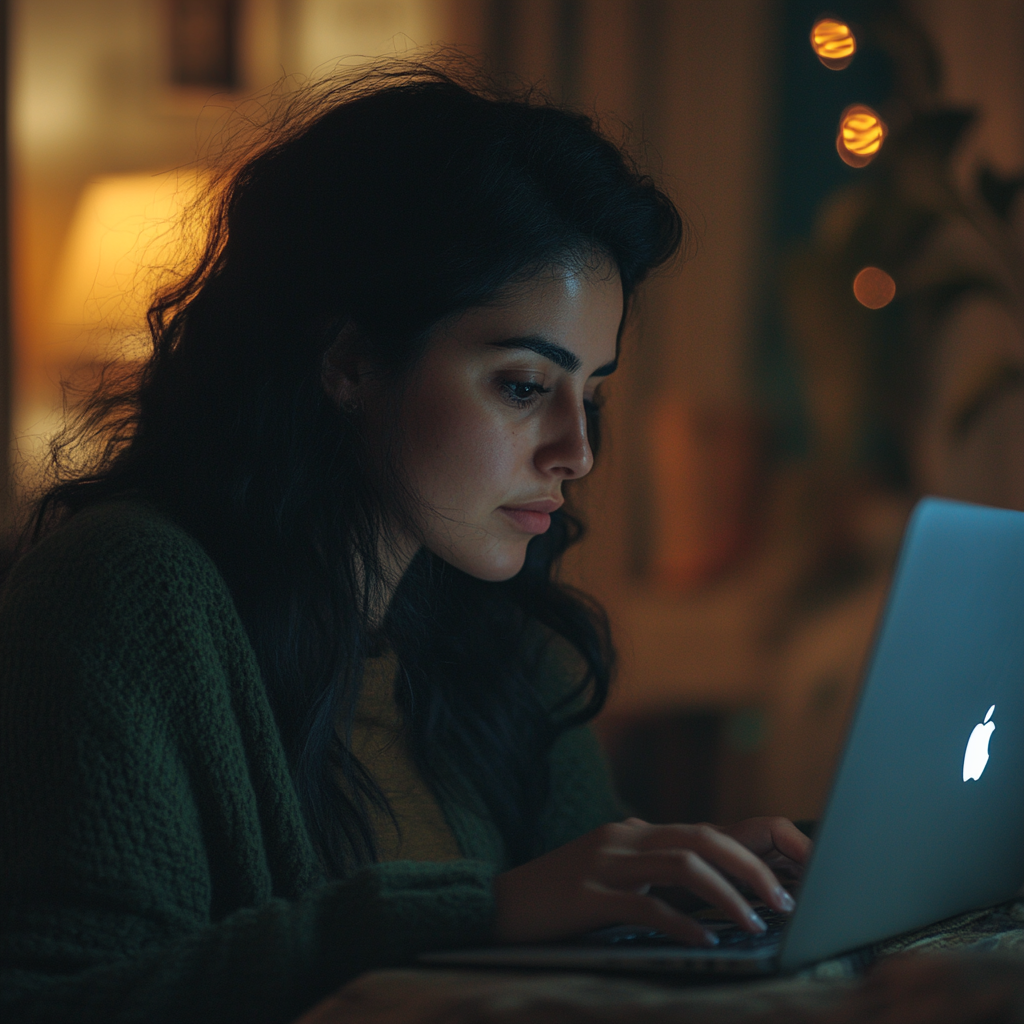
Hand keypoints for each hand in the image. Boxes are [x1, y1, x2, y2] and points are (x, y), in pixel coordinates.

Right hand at [493, 816, 810, 945]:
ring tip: (756, 923)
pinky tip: (704, 939)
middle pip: (704, 838)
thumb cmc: (562, 897)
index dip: (757, 843)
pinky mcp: (587, 896)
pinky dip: (680, 921)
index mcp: (636, 833)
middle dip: (753, 866)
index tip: (795, 870)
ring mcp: (605, 864)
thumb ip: (657, 872)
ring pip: (682, 865)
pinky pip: (644, 905)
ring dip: (727, 894)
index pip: (710, 828)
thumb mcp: (615, 875)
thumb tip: (718, 884)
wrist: (497, 904)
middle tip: (786, 900)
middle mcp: (625, 838)